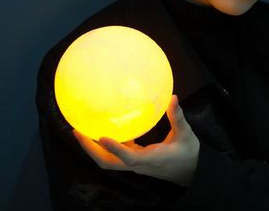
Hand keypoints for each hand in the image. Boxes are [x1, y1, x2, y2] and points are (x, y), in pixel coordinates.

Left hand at [73, 95, 199, 186]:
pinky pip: (116, 155)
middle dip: (91, 149)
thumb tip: (173, 98)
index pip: (128, 157)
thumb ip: (177, 117)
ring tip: (82, 131)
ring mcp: (135, 164)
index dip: (115, 148)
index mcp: (150, 159)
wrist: (191, 172)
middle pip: (108, 162)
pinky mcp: (136, 160)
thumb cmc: (188, 154)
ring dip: (94, 148)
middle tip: (77, 131)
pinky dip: (106, 144)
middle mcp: (138, 164)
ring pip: (109, 160)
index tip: (101, 136)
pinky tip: (103, 129)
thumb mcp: (186, 134)